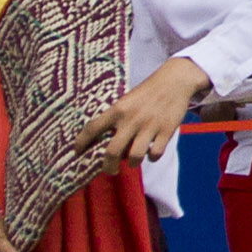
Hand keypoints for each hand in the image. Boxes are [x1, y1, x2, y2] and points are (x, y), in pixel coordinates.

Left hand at [83, 57, 210, 166]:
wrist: (174, 81)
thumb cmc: (146, 94)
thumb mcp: (126, 101)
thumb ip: (116, 121)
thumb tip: (109, 146)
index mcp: (117, 109)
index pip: (92, 128)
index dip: (81, 143)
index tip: (77, 153)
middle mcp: (131, 119)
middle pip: (112, 152)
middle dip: (108, 167)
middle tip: (110, 171)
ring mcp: (149, 126)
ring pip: (134, 157)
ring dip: (132, 163)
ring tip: (133, 161)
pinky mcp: (166, 130)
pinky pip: (155, 154)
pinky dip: (152, 157)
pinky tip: (151, 152)